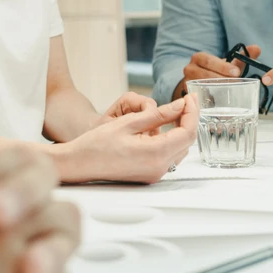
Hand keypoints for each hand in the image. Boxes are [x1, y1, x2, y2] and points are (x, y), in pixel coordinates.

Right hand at [57, 95, 198, 183]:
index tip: (190, 98)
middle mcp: (159, 168)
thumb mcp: (129, 122)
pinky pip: (169, 156)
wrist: (80, 163)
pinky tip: (162, 127)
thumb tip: (180, 106)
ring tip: (175, 111)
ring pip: (179, 150)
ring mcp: (154, 174)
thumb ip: (158, 115)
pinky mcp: (149, 175)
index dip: (192, 113)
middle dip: (188, 120)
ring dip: (180, 130)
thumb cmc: (97, 143)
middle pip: (186, 142)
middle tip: (186, 101)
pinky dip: (170, 140)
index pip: (186, 132)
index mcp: (155, 154)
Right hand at [177, 44, 261, 95]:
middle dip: (221, 80)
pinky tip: (220, 102)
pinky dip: (209, 100)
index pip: (208, 60)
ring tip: (230, 93)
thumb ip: (242, 57)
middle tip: (236, 84)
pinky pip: (198, 98)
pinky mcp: (189, 94)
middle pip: (204, 74)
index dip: (222, 66)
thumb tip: (256, 48)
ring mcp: (187, 82)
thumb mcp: (228, 64)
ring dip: (216, 90)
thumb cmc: (217, 72)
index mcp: (199, 58)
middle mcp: (190, 68)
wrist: (203, 83)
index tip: (237, 72)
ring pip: (200, 86)